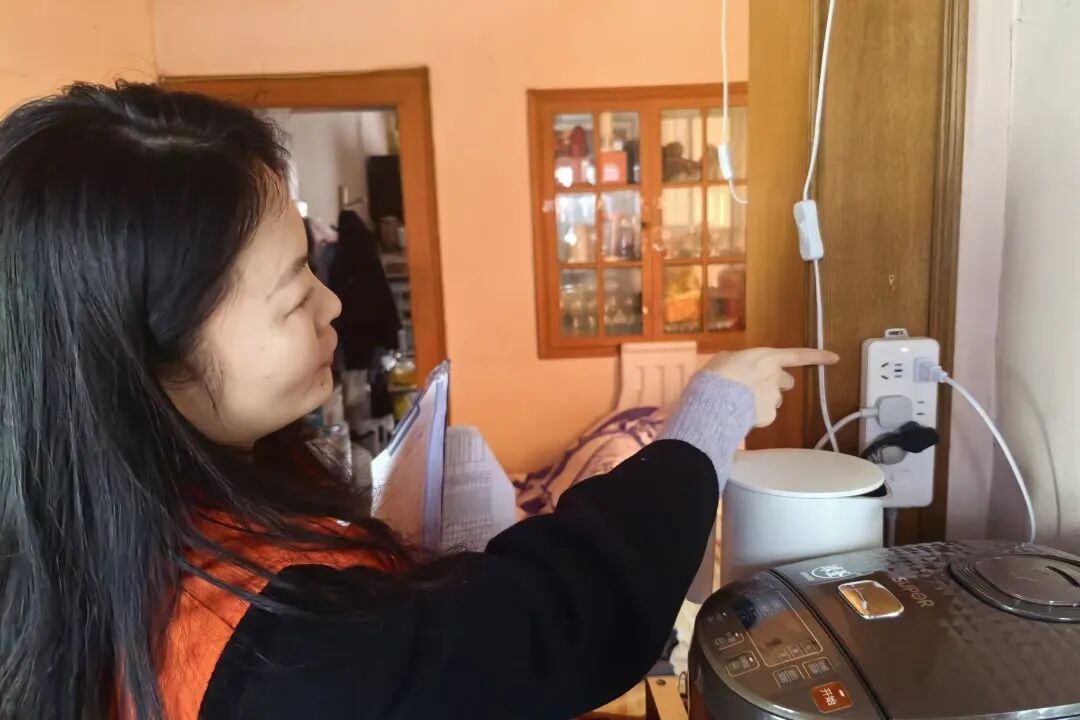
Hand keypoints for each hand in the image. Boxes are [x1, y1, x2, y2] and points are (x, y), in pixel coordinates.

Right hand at [703, 347, 838, 427]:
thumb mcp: (725, 358)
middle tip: (759, 387)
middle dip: (778, 384)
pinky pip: (764, 416)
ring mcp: (774, 398)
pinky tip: (740, 414)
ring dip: (763, 401)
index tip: (835, 358)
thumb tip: (739, 367)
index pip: (798, 356)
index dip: (817, 356)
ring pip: (773, 400)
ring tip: (740, 403)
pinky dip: (755, 416)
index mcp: (767, 358)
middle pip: (786, 381)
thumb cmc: (717, 374)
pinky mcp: (769, 416)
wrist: (715, 400)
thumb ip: (739, 362)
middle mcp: (776, 377)